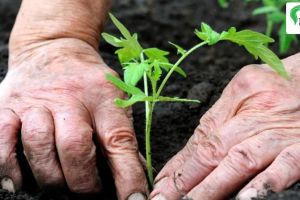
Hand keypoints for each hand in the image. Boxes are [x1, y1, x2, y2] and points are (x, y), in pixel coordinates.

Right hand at [0, 38, 146, 198]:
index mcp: (103, 97)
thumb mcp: (114, 100)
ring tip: (61, 188)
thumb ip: (121, 137)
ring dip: (51, 178)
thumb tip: (134, 177)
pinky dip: (8, 168)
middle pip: (75, 146)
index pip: (119, 141)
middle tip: (89, 193)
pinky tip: (19, 183)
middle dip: (83, 182)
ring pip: (39, 146)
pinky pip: (2, 141)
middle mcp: (69, 97)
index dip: (127, 175)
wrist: (55, 49)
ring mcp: (34, 101)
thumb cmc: (89, 83)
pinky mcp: (7, 105)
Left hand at [150, 53, 299, 199]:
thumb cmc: (280, 84)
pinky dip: (264, 183)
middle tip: (164, 198)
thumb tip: (192, 151)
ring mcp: (280, 132)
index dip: (180, 163)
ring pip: (240, 160)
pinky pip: (285, 166)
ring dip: (213, 186)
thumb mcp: (245, 88)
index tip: (162, 182)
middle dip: (187, 179)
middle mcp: (256, 114)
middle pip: (214, 149)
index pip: (202, 136)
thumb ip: (220, 118)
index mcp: (238, 95)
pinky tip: (244, 199)